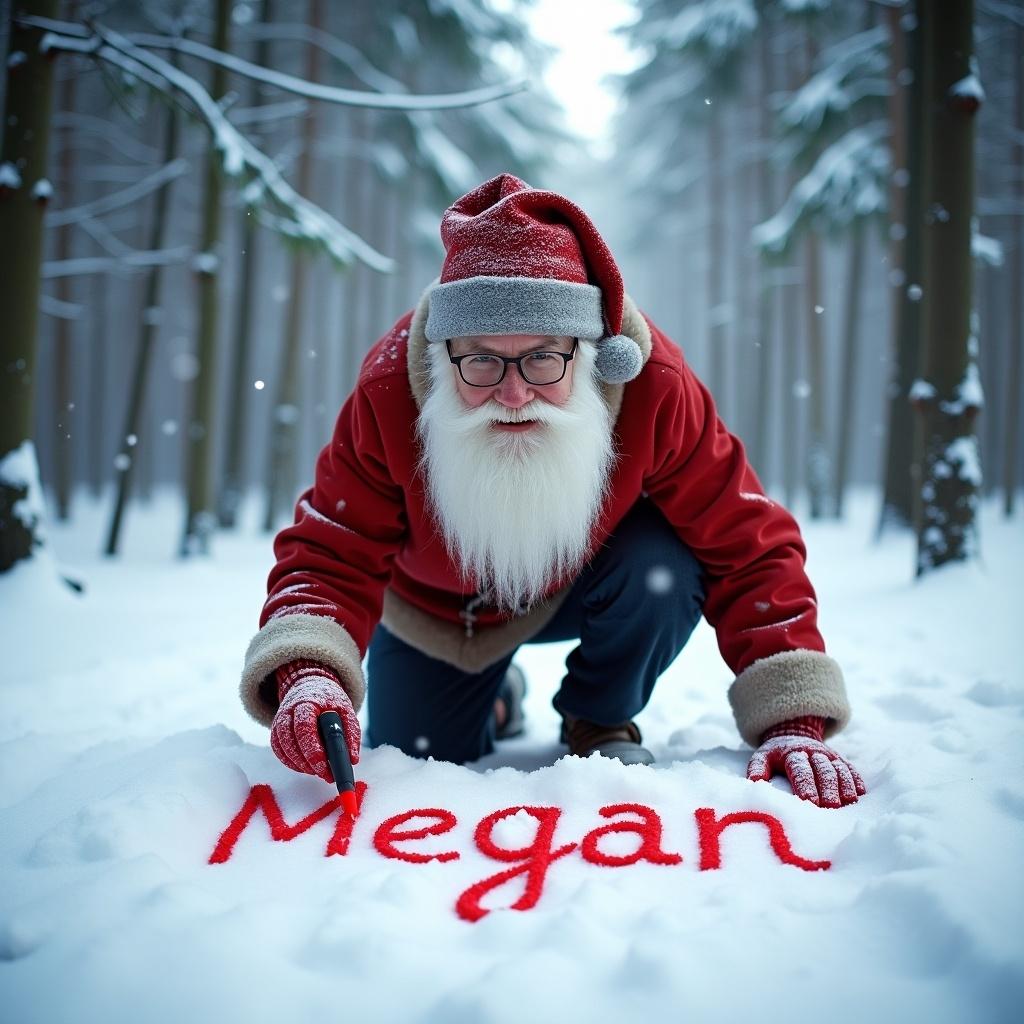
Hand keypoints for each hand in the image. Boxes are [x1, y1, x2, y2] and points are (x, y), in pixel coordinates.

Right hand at [271, 668, 360, 782]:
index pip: (305, 728)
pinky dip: (291, 763)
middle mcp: (289, 711)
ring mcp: (280, 721)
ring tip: (319, 772)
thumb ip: (351, 732)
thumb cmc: (329, 700)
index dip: (313, 750)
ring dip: (300, 765)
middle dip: (308, 763)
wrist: (310, 684)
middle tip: (326, 775)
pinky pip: (279, 751)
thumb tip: (352, 759)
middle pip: (291, 741)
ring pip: (283, 748)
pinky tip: (306, 768)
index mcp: (307, 703)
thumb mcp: (345, 709)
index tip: (326, 767)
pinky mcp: (276, 731)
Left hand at [747, 733, 865, 807]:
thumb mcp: (762, 756)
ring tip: (849, 801)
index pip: (800, 769)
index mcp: (792, 753)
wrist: (793, 733)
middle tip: (831, 806)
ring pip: (838, 769)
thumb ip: (757, 767)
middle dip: (827, 787)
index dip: (805, 784)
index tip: (809, 801)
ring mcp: (827, 755)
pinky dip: (856, 779)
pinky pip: (849, 767)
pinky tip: (861, 792)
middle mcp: (812, 752)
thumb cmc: (776, 754)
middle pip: (822, 770)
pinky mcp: (838, 758)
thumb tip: (754, 780)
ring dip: (844, 785)